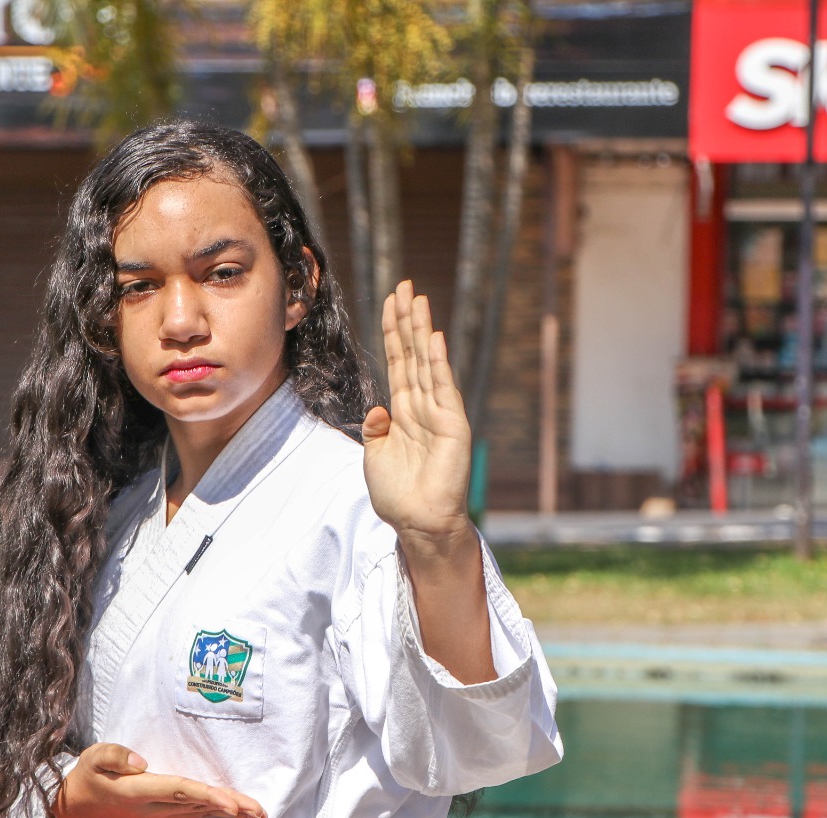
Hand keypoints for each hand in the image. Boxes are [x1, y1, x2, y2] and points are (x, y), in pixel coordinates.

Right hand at [30, 742, 265, 817]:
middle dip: (231, 807)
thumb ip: (114, 756)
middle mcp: (153, 806)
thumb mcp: (90, 759)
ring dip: (230, 812)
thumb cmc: (85, 780)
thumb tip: (143, 761)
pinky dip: (216, 812)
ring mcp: (158, 813)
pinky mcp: (161, 815)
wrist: (75, 814)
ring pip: (200, 811)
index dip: (207, 796)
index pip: (179, 791)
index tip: (232, 803)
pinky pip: (194, 813)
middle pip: (198, 804)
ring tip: (259, 813)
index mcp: (138, 792)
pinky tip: (235, 814)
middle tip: (261, 811)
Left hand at [362, 280, 473, 544]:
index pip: (397, 362)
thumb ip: (375, 429)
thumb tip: (378, 408)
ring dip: (421, 331)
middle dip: (406, 320)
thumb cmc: (397, 496)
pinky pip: (442, 388)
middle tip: (404, 285)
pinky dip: (437, 363)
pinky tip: (433, 338)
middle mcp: (421, 407)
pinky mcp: (452, 425)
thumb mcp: (374, 457)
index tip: (389, 301)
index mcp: (401, 413)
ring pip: (426, 363)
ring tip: (417, 298)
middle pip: (412, 354)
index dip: (392, 332)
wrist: (418, 523)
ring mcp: (439, 413)